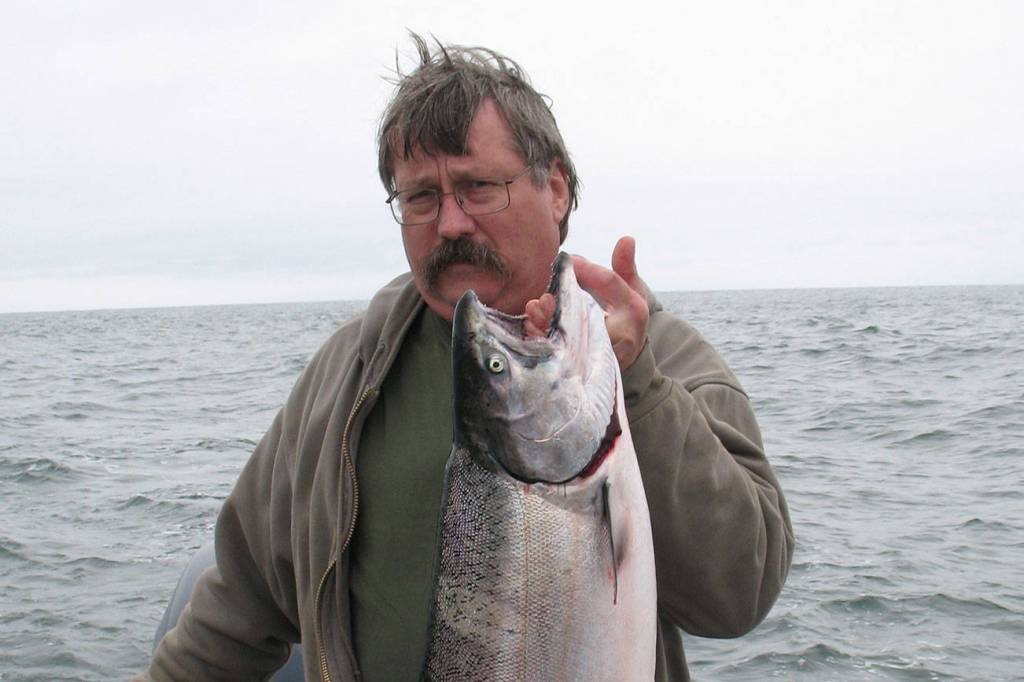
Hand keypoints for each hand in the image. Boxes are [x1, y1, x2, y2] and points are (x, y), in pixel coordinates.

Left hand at [525, 236, 649, 369]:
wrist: (629, 352)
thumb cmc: (627, 315)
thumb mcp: (633, 290)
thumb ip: (625, 266)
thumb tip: (626, 239)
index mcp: (633, 311)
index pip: (609, 283)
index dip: (587, 269)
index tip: (568, 258)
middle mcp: (621, 334)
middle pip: (588, 315)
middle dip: (563, 303)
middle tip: (545, 293)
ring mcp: (602, 354)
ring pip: (572, 339)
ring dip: (548, 323)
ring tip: (535, 307)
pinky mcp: (584, 366)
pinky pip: (561, 355)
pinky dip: (545, 340)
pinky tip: (532, 326)